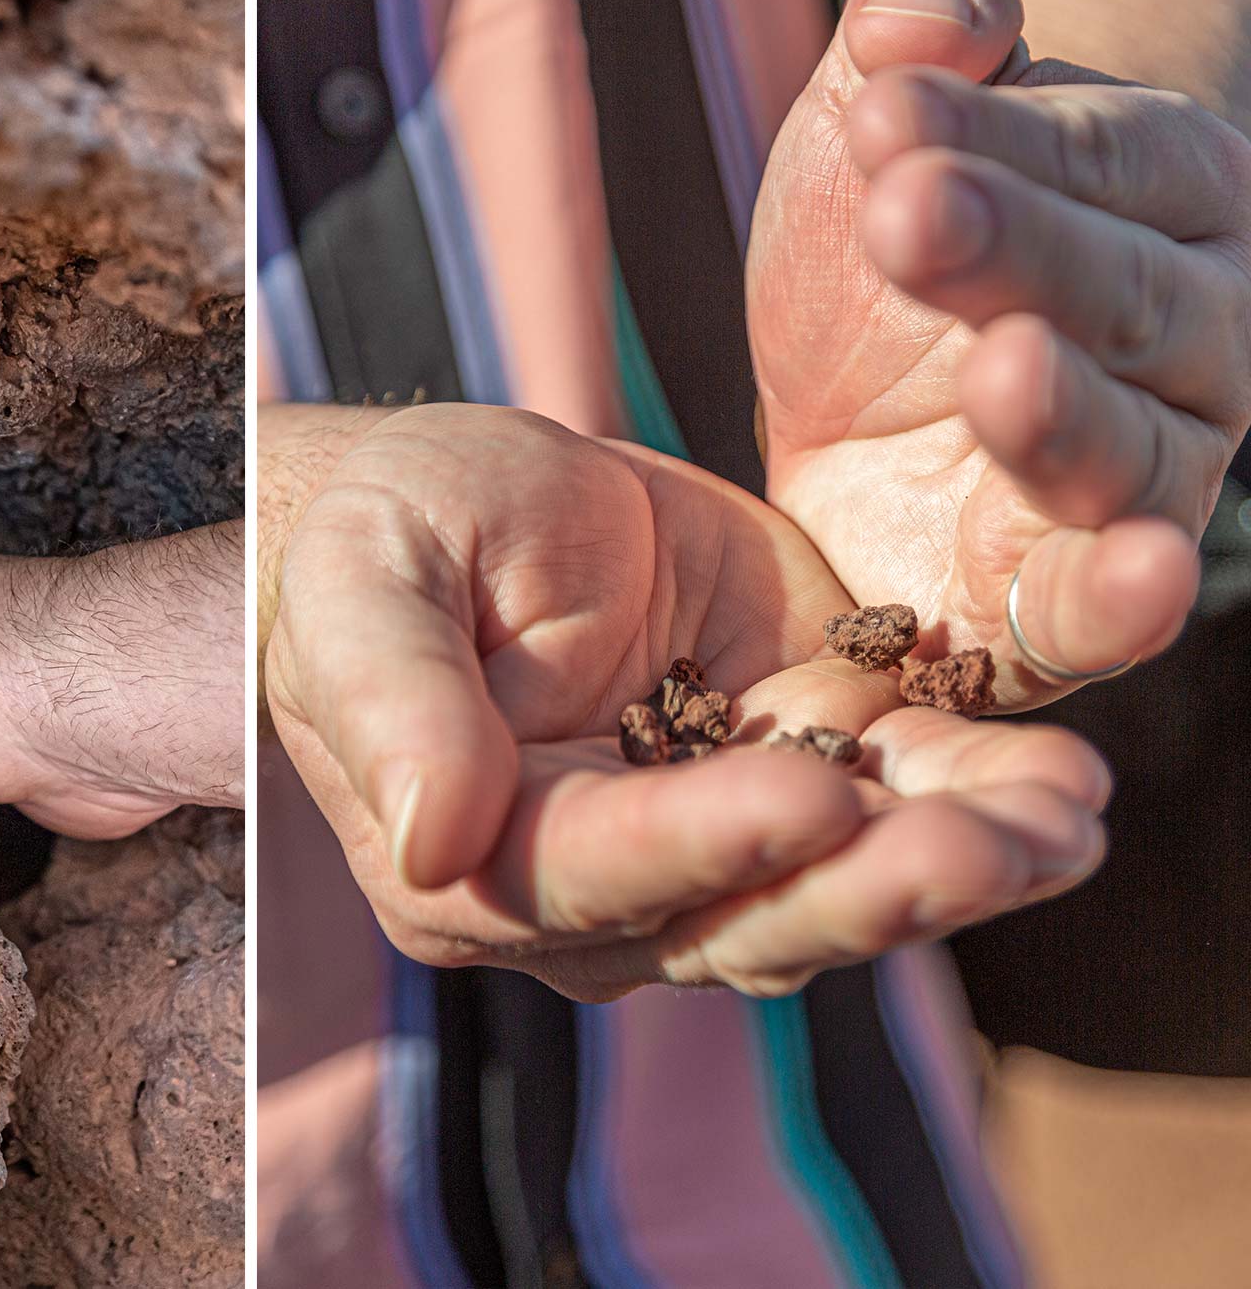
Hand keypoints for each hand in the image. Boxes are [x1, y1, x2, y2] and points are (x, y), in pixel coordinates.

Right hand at [262, 402, 1106, 999]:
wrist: (452, 511)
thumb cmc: (382, 538)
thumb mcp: (367, 586)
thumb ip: (393, 708)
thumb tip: (434, 843)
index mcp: (477, 860)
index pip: (599, 868)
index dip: (704, 842)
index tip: (809, 797)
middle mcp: (598, 891)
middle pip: (743, 916)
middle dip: (870, 887)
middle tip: (990, 846)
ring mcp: (702, 840)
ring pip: (834, 886)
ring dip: (956, 864)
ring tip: (1061, 818)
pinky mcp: (783, 769)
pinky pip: (885, 809)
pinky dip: (970, 799)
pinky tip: (1055, 781)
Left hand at [750, 0, 1250, 707]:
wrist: (852, 387)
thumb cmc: (893, 226)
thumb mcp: (879, 113)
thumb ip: (922, 21)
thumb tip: (914, 13)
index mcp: (1165, 192)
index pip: (1105, 156)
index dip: (1002, 135)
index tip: (880, 112)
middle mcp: (1188, 336)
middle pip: (1118, 295)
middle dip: (1017, 255)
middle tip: (908, 212)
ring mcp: (1143, 469)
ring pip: (1131, 450)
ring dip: (1067, 416)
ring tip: (1002, 369)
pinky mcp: (1060, 592)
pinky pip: (1112, 606)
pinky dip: (1125, 598)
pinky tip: (1134, 576)